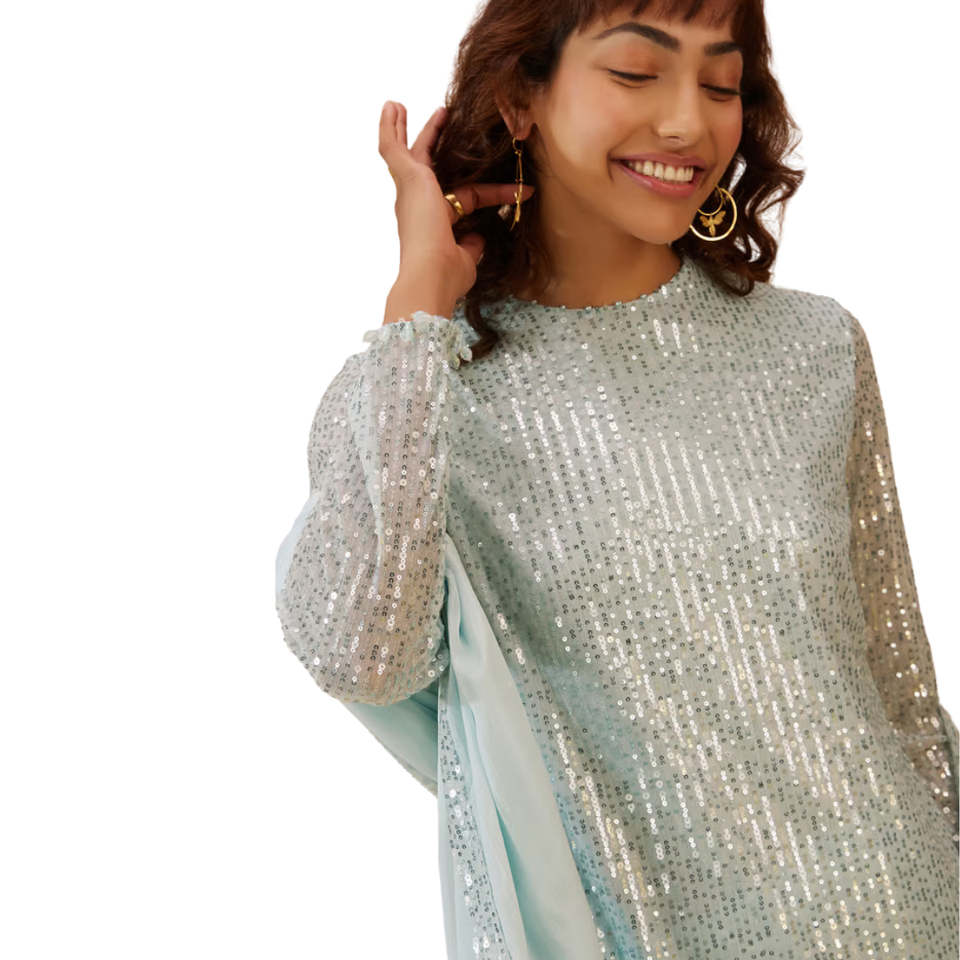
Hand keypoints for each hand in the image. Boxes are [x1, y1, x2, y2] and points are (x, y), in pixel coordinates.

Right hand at [379, 100, 533, 316]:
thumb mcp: (468, 258)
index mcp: (433, 222)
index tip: (521, 191)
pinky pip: (392, 147)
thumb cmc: (447, 274)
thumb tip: (480, 236)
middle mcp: (416, 204)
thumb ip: (473, 245)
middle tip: (440, 118)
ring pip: (405, 152)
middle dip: (432, 141)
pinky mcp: (407, 178)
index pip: (468, 197)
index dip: (496, 193)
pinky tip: (391, 106)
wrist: (432, 273)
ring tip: (400, 106)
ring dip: (404, 129)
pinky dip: (390, 127)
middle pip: (427, 164)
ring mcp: (410, 189)